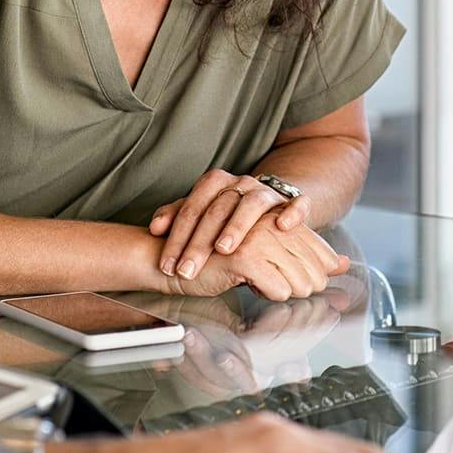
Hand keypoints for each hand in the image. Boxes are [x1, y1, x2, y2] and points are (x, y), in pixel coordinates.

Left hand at [151, 170, 307, 277]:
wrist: (268, 204)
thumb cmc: (228, 214)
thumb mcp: (200, 213)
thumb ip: (176, 216)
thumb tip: (156, 228)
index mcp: (216, 182)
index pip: (192, 207)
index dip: (177, 237)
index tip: (168, 266)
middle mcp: (241, 183)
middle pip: (217, 209)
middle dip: (199, 242)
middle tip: (187, 269)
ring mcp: (267, 192)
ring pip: (252, 204)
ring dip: (237, 226)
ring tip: (223, 249)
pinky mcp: (291, 202)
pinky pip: (296, 203)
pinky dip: (292, 213)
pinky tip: (282, 227)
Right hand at [159, 214, 349, 302]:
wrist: (169, 259)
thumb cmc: (215, 258)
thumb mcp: (265, 253)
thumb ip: (304, 255)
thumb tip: (344, 264)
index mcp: (276, 216)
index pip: (318, 247)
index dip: (320, 270)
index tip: (316, 282)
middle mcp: (270, 221)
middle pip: (313, 266)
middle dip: (307, 286)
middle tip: (289, 292)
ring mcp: (258, 237)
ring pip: (300, 280)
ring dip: (287, 292)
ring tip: (267, 288)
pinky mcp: (244, 256)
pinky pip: (278, 288)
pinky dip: (270, 295)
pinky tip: (252, 288)